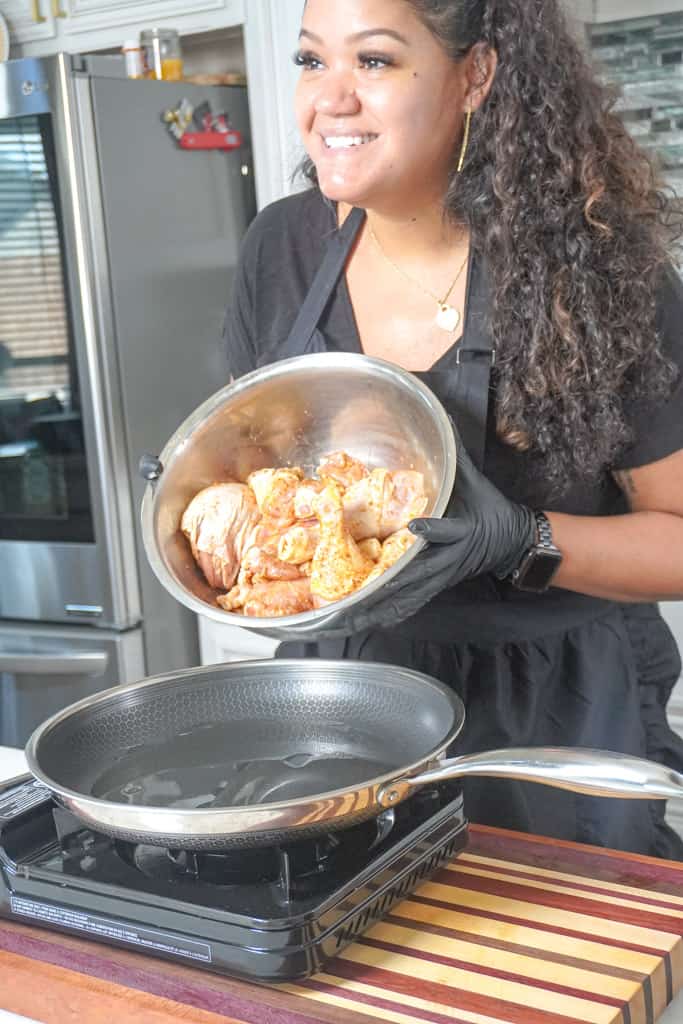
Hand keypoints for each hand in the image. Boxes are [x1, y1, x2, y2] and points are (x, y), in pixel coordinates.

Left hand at [309, 424, 536, 636]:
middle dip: (384, 587)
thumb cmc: (492, 510)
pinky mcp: (438, 586)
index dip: (433, 529)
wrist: (515, 542)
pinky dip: (388, 613)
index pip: (448, 529)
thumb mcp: (476, 482)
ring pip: (408, 596)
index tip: (415, 527)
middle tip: (354, 596)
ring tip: (348, 618)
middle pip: (416, 575)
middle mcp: (449, 558)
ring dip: (378, 608)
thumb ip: (455, 456)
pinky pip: (411, 603)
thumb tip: (444, 419)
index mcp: (463, 529)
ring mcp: (442, 575)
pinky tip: (366, 622)